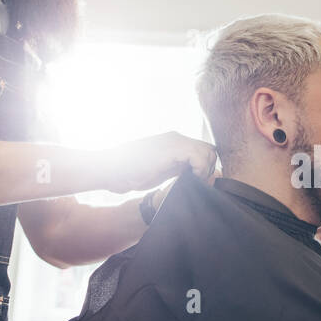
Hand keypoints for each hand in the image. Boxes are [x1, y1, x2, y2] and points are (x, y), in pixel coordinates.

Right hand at [101, 132, 215, 192]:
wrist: (110, 168)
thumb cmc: (129, 172)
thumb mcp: (159, 170)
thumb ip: (176, 169)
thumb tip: (194, 177)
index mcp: (174, 143)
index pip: (203, 150)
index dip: (206, 166)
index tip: (199, 181)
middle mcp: (176, 138)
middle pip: (210, 148)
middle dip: (209, 167)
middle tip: (198, 182)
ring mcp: (174, 141)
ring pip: (208, 150)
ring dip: (205, 168)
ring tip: (193, 181)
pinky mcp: (172, 148)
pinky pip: (199, 156)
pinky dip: (200, 168)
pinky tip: (190, 178)